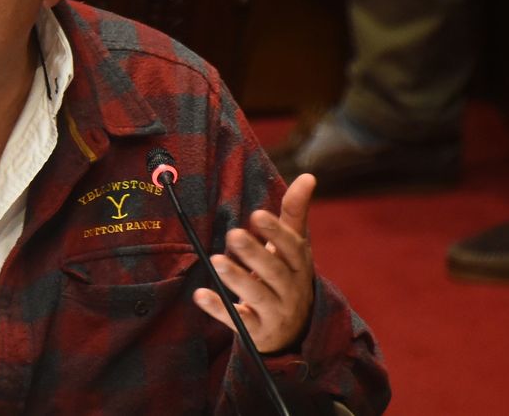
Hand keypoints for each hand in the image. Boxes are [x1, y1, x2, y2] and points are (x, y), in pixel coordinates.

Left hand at [193, 173, 315, 352]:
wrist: (295, 330)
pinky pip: (239, 322)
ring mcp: (275, 313)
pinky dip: (219, 309)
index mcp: (300, 266)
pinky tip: (200, 294)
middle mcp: (291, 290)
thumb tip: (308, 176)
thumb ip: (295, 214)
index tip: (257, 215)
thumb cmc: (288, 276)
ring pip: (257, 296)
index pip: (292, 248)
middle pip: (274, 272)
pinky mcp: (257, 331)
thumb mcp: (294, 248)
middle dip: (255, 254)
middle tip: (233, 234)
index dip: (276, 232)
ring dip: (236, 279)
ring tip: (216, 260)